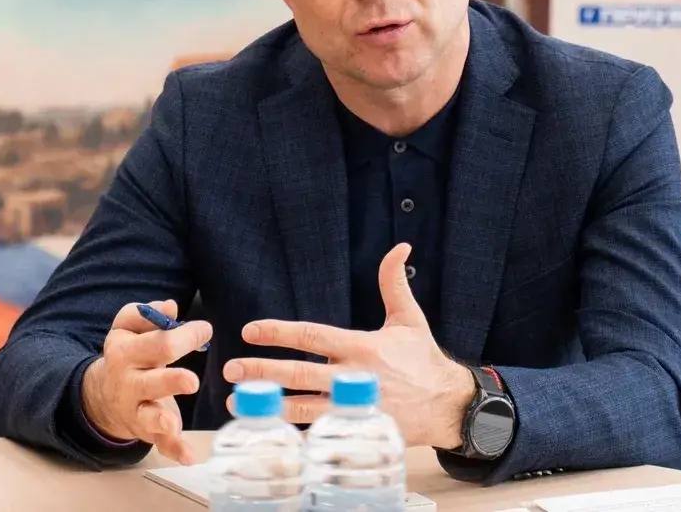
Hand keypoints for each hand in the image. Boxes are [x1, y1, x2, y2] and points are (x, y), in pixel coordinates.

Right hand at [81, 300, 211, 465]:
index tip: (205, 329)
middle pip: (152, 380)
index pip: (156, 342)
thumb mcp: (127, 328)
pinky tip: (189, 456)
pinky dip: (175, 450)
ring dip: (161, 419)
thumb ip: (146, 314)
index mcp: (125, 352)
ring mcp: (136, 409)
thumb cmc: (128, 353)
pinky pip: (160, 443)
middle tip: (192, 381)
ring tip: (173, 422)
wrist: (103, 394)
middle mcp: (128, 382)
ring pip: (148, 415)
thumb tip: (169, 306)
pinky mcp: (147, 430)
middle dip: (171, 380)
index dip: (183, 335)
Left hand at [225, 243, 474, 449]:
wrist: (449, 407)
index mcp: (360, 347)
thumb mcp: (409, 319)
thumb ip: (394, 283)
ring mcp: (353, 407)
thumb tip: (400, 247)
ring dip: (267, 405)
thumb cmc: (424, 361)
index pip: (311, 336)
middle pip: (298, 373)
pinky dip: (290, 432)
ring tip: (235, 402)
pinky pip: (318, 433)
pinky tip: (265, 430)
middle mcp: (353, 377)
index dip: (278, 333)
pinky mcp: (357, 430)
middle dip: (262, 371)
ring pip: (302, 407)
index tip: (250, 331)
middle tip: (231, 368)